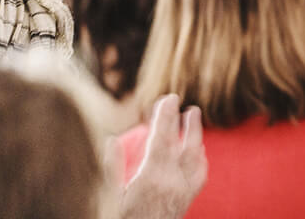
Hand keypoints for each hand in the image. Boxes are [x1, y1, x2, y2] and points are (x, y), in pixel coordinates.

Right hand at [117, 95, 207, 218]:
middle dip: (188, 124)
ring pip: (196, 161)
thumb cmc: (117, 217)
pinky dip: (198, 161)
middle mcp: (173, 185)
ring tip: (194, 123)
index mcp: (152, 179)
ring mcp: (182, 195)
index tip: (170, 97)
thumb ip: (108, 167)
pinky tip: (197, 154)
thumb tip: (110, 140)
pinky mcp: (185, 204)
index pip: (163, 139)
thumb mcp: (106, 196)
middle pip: (186, 147)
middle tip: (189, 106)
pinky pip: (198, 177)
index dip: (166, 116)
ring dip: (195, 139)